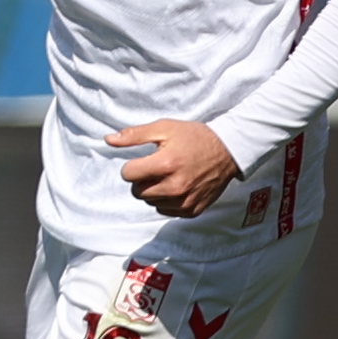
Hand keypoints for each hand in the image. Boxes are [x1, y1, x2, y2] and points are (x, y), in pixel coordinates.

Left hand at [107, 118, 238, 217]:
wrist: (229, 151)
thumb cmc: (194, 137)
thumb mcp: (164, 128)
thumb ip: (134, 135)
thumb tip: (108, 139)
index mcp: (166, 164)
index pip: (128, 175)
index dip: (133, 166)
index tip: (145, 160)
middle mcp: (175, 186)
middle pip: (137, 192)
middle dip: (142, 180)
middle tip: (157, 169)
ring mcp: (185, 200)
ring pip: (151, 203)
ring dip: (155, 191)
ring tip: (170, 177)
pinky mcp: (192, 210)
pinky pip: (166, 210)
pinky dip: (168, 201)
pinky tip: (179, 186)